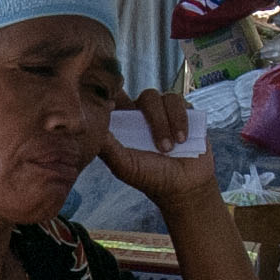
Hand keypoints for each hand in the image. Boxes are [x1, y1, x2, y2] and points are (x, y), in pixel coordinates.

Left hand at [98, 88, 220, 210]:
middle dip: (156, 120)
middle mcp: (145, 114)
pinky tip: (183, 140)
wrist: (185, 187)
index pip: (118, 97)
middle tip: (163, 148)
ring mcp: (166, 112)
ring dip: (169, 123)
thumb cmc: (151, 178)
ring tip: (173, 148)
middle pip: (146, 96)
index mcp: (126, 123)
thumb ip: (108, 147)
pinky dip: (181, 120)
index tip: (115, 104)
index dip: (116, 92)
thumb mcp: (124, 166)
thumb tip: (93, 127)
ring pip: (165, 98)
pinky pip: (181, 102)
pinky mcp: (185, 112)